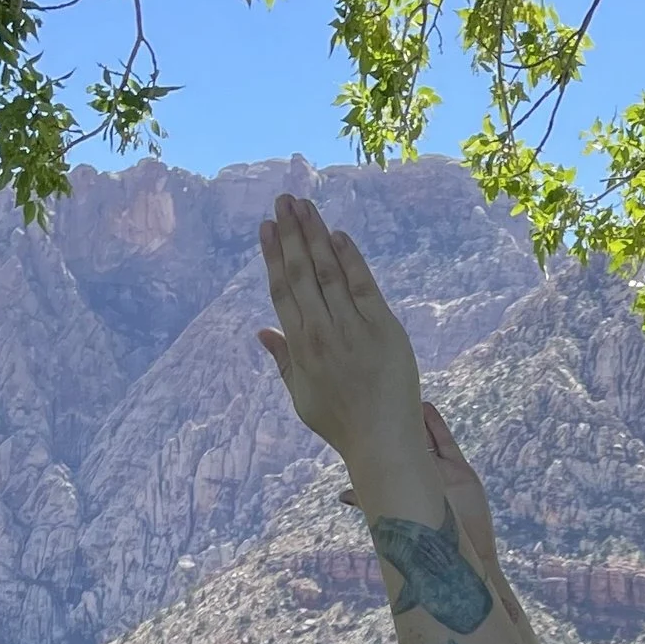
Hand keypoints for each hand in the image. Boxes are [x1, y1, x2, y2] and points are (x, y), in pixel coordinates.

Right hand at [256, 194, 422, 465]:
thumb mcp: (302, 396)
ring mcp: (352, 330)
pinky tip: (338, 235)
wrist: (382, 442)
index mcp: (300, 347)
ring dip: (315, 235)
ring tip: (305, 205)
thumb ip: (282, 360)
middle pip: (301, 273)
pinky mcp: (383, 329)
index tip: (266, 227)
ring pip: (328, 271)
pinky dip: (351, 258)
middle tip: (283, 201)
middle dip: (290, 233)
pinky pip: (363, 286)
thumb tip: (261, 332)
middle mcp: (321, 333)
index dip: (272, 255)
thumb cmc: (342, 422)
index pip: (281, 290)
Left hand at [340, 398, 499, 567]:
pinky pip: (446, 442)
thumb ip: (371, 503)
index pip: (388, 455)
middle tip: (380, 399)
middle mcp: (421, 476)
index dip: (378, 437)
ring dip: (414, 418)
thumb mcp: (398, 516)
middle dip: (395, 422)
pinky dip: (436, 425)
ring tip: (402, 396)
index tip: (365, 417)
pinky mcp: (461, 470)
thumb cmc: (429, 542)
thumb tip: (341, 494)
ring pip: (425, 438)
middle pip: (405, 442)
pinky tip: (425, 408)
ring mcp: (441, 471)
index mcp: (405, 485)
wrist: (466, 553)